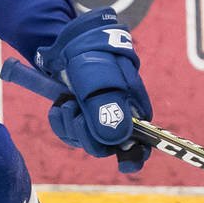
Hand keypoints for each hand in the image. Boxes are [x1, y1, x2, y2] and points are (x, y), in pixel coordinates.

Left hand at [34, 8, 152, 172]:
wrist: (64, 38)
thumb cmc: (88, 52)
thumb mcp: (96, 76)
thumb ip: (105, 107)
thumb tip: (114, 140)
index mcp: (133, 106)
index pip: (143, 141)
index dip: (136, 155)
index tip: (125, 164)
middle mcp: (117, 114)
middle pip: (107, 146)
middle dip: (87, 135)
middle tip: (76, 113)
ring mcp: (96, 115)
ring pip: (85, 140)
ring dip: (70, 125)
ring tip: (66, 101)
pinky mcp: (79, 114)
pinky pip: (69, 132)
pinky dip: (61, 121)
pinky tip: (59, 105)